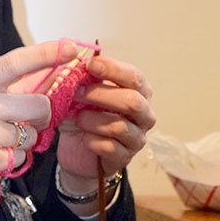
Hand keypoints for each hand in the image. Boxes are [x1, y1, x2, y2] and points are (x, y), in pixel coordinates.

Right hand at [0, 41, 77, 220]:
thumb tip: (36, 83)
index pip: (17, 62)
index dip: (47, 53)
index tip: (72, 47)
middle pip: (39, 107)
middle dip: (40, 117)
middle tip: (26, 122)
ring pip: (29, 138)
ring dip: (18, 144)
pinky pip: (16, 160)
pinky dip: (6, 162)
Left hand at [56, 55, 154, 184]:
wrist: (77, 150)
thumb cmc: (84, 115)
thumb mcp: (81, 93)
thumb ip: (82, 78)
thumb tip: (75, 62)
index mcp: (138, 92)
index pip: (134, 77)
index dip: (113, 69)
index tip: (89, 65)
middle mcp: (144, 114)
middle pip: (132, 101)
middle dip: (101, 95)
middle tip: (76, 93)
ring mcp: (137, 138)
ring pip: (119, 126)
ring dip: (92, 120)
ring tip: (77, 118)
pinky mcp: (124, 158)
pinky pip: (111, 148)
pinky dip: (92, 141)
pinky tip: (84, 138)